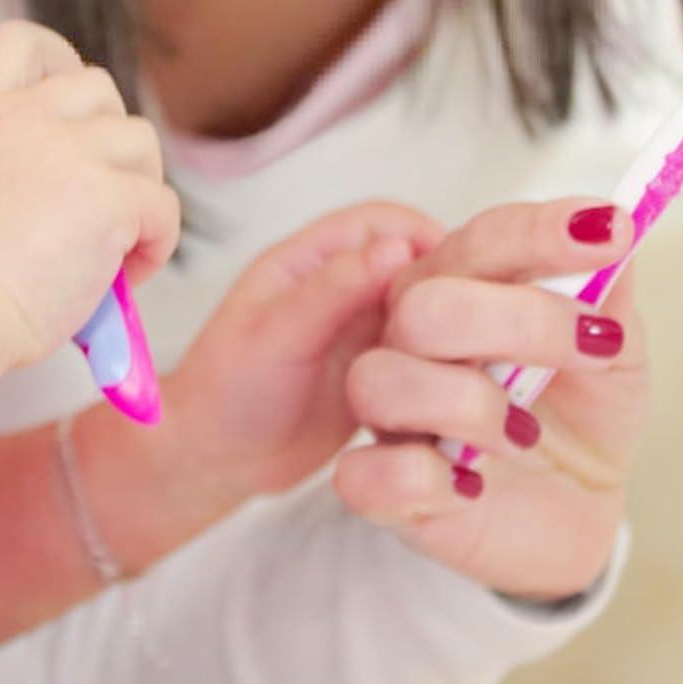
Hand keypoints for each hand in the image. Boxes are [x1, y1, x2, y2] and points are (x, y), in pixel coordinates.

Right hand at [0, 20, 180, 363]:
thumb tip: (39, 183)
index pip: (22, 41)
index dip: (56, 57)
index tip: (67, 91)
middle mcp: (28, 116)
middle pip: (99, 89)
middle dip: (107, 136)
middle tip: (98, 191)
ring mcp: (74, 152)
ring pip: (140, 141)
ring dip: (138, 184)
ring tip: (117, 237)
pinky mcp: (112, 197)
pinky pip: (163, 205)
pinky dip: (156, 239)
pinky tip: (128, 273)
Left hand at [165, 202, 443, 505]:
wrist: (212, 462)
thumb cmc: (226, 391)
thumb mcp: (277, 332)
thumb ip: (334, 289)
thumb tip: (398, 248)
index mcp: (314, 257)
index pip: (385, 222)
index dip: (426, 237)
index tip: (460, 276)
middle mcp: (344, 287)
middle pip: (415, 263)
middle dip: (447, 287)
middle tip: (470, 327)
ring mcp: (363, 329)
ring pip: (426, 310)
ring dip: (448, 330)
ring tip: (463, 362)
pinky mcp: (378, 370)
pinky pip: (423, 354)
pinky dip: (441, 365)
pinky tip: (451, 389)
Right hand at [335, 198, 646, 601]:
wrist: (579, 504)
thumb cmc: (582, 411)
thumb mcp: (615, 346)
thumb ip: (608, 285)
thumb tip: (609, 221)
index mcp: (455, 287)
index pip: (478, 240)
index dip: (538, 234)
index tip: (609, 232)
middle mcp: (408, 340)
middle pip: (424, 306)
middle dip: (521, 321)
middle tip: (597, 345)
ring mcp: (390, 416)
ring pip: (383, 382)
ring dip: (472, 404)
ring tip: (527, 431)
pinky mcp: (384, 492)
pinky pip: (367, 477)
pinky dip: (425, 479)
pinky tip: (473, 485)